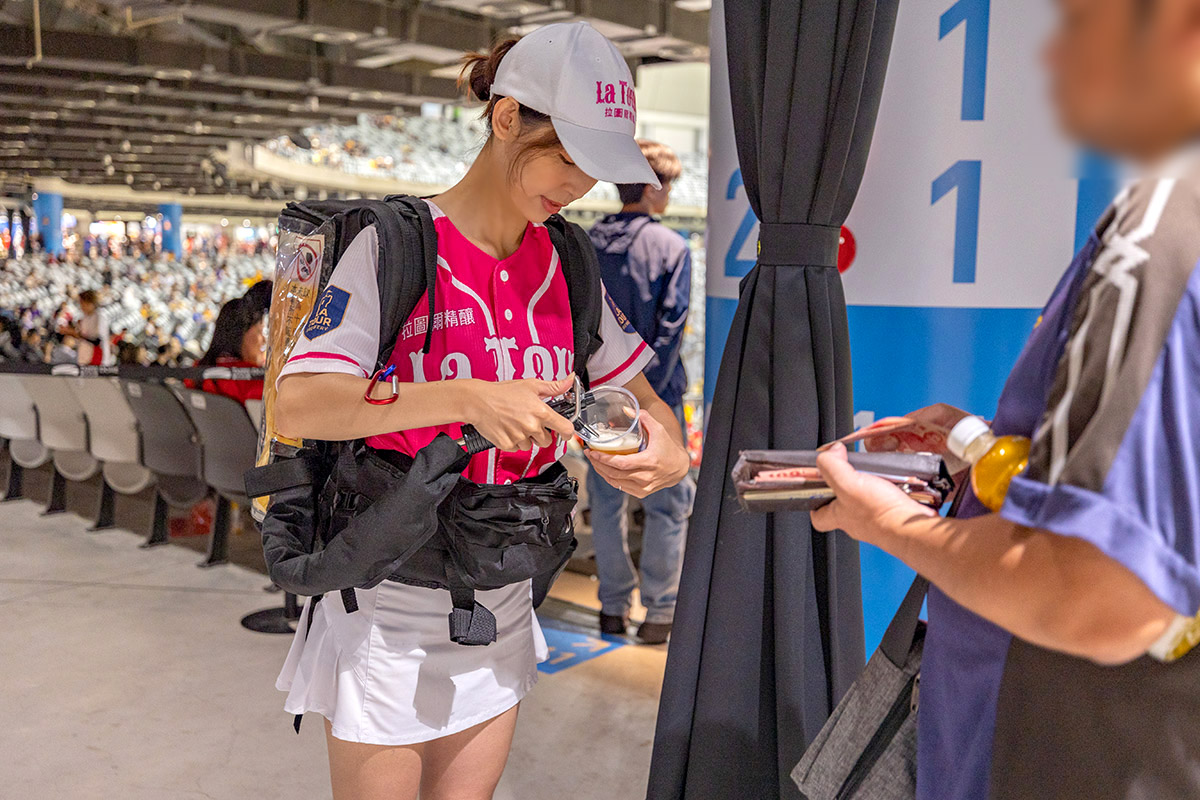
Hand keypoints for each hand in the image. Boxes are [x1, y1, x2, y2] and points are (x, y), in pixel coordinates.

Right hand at [461, 376, 575, 451]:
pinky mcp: (508, 444)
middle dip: (541, 434)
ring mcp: (520, 437)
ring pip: (531, 445)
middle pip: (547, 441)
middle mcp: (532, 426)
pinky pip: (516, 448)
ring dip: (526, 438)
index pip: (565, 429)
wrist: (478, 401)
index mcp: (541, 412)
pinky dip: (513, 441)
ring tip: (515, 423)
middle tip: (529, 422)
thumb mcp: (530, 385)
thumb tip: (569, 381)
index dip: (567, 432)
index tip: (565, 433)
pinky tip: (508, 429)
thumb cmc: (501, 392)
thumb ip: (553, 387)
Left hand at [585, 410, 689, 497]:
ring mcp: (643, 487)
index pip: (621, 464)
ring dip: (601, 471)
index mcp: (649, 462)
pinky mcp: (641, 493)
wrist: (679, 468)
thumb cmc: (668, 448)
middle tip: (589, 454)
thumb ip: (643, 418)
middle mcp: (645, 477)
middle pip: (614, 473)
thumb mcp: (658, 430)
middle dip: (598, 464)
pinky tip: (604, 470)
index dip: (604, 459)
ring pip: (615, 481)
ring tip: (594, 461)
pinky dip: (609, 478)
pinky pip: (620, 486)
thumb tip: (626, 409)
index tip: (593, 452)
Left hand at [810, 443, 936, 543]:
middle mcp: (856, 521)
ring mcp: (876, 520)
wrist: (913, 525)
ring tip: (874, 470)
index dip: (815, 502)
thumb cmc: (881, 513)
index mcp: (839, 516)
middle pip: (844, 503)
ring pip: (868, 500)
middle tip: (850, 469)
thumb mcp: (848, 484)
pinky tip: (895, 479)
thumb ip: (833, 467)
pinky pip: (889, 498)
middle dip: (847, 486)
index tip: (815, 486)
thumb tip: (830, 452)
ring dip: (871, 483)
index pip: (818, 516)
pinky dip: (891, 487)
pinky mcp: (895, 515)